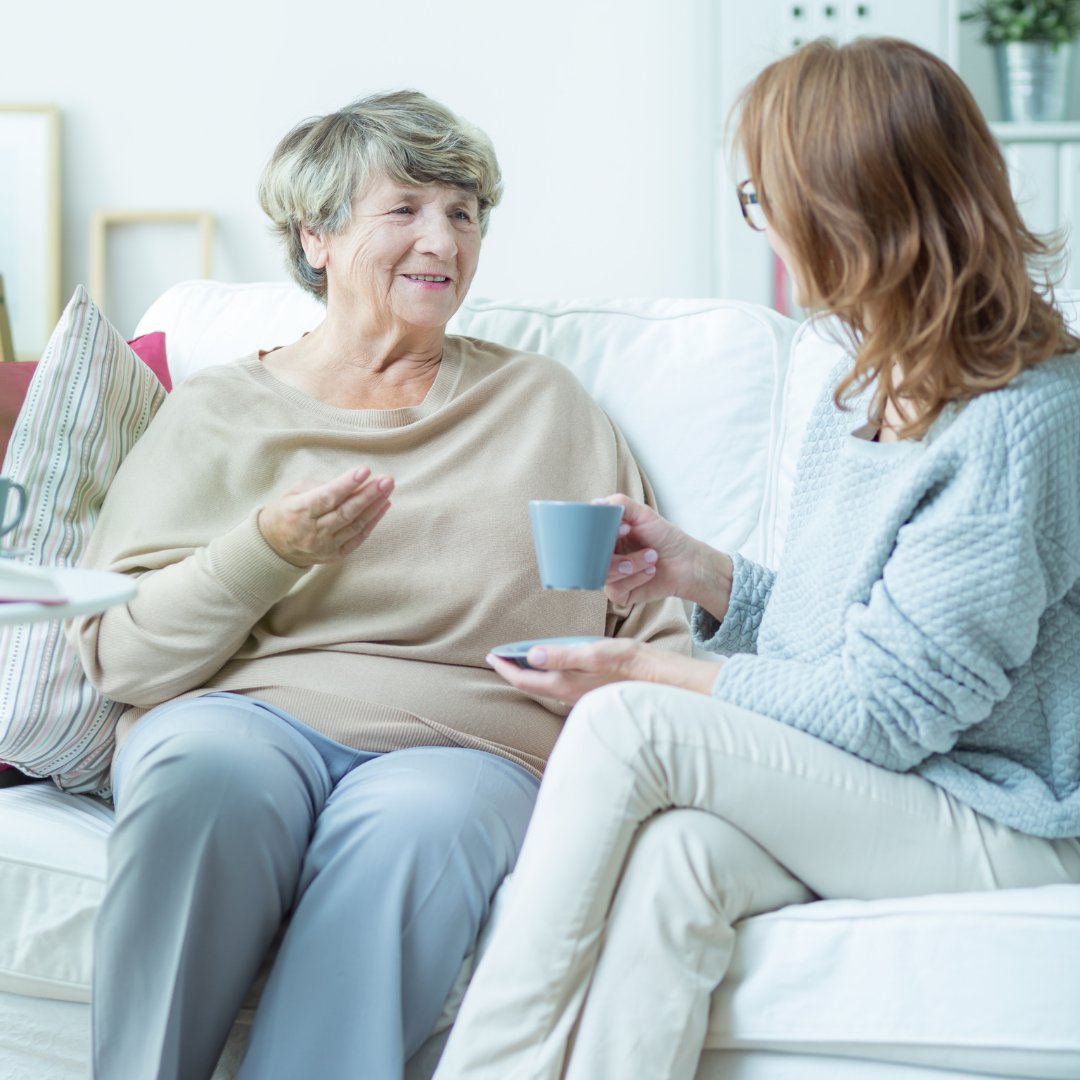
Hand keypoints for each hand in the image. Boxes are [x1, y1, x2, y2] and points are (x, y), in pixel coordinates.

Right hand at [257, 467, 393, 567]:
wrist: (274, 546)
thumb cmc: (287, 511)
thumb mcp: (294, 492)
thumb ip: (322, 487)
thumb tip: (353, 482)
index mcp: (299, 512)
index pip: (327, 497)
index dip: (347, 484)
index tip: (365, 470)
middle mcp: (312, 532)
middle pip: (345, 512)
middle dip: (369, 495)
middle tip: (387, 480)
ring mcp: (325, 546)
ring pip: (355, 525)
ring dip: (375, 506)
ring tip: (388, 489)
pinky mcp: (335, 555)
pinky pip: (358, 538)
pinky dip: (372, 522)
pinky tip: (383, 506)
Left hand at [485, 638, 721, 706]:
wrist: (668, 683)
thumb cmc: (635, 664)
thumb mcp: (598, 652)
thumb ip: (563, 655)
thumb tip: (531, 655)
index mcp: (568, 685)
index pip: (526, 680)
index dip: (506, 669)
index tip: (491, 656)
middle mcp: (572, 696)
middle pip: (533, 686)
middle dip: (514, 672)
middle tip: (499, 658)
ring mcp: (583, 697)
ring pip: (547, 688)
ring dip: (531, 675)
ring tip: (520, 660)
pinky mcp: (595, 694)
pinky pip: (562, 687)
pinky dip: (550, 676)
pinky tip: (555, 668)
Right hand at [598, 496, 732, 618]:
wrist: (687, 563)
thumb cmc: (666, 537)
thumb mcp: (644, 514)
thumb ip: (620, 504)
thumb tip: (595, 503)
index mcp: (606, 538)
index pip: (588, 537)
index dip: (600, 534)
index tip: (624, 528)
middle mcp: (605, 557)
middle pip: (591, 558)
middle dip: (615, 551)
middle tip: (636, 540)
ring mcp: (611, 576)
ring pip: (603, 574)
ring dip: (631, 564)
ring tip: (652, 557)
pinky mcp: (620, 594)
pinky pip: (615, 589)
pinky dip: (634, 579)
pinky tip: (649, 573)